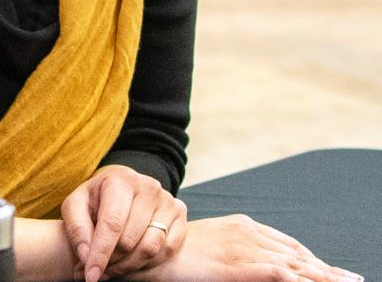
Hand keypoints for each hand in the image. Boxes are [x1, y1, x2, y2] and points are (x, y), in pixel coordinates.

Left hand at [60, 164, 186, 281]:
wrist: (122, 189)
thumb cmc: (97, 199)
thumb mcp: (76, 206)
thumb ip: (77, 228)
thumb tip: (86, 257)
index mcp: (120, 180)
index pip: (112, 223)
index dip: (100, 253)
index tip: (91, 276)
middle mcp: (148, 187)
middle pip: (130, 240)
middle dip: (111, 262)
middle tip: (97, 272)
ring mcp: (167, 200)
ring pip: (150, 248)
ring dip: (128, 266)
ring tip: (112, 267)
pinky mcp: (180, 213)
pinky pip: (167, 250)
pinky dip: (148, 262)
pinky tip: (132, 259)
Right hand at [138, 215, 363, 281]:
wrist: (150, 248)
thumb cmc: (174, 249)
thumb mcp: (211, 242)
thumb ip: (234, 246)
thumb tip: (252, 262)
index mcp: (241, 225)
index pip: (287, 243)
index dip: (312, 258)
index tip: (331, 270)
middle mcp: (247, 233)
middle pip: (297, 253)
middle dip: (326, 269)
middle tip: (351, 279)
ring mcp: (244, 248)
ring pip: (295, 263)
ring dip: (323, 275)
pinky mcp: (239, 266)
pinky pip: (279, 273)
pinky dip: (301, 279)